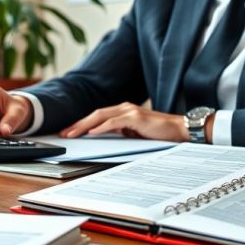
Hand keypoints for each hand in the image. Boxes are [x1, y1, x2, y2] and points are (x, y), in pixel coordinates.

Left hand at [60, 102, 188, 140]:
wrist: (180, 131)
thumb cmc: (159, 134)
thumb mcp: (135, 133)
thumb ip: (121, 132)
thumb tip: (103, 137)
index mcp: (123, 111)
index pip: (97, 116)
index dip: (82, 124)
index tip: (69, 132)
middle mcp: (124, 108)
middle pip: (95, 114)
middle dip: (78, 124)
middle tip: (64, 134)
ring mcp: (130, 111)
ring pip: (101, 116)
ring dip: (85, 125)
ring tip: (73, 134)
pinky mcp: (136, 117)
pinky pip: (114, 122)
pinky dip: (101, 127)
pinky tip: (92, 133)